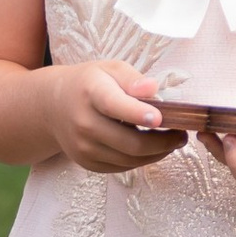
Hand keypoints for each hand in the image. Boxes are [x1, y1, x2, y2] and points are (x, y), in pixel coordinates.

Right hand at [41, 61, 188, 173]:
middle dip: (162, 142)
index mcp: (91, 92)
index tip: (161, 118)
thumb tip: (152, 89)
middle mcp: (84, 123)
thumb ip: (132, 78)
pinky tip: (153, 148)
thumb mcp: (109, 69)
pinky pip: (122, 167)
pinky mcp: (87, 162)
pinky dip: (142, 160)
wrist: (53, 106)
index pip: (114, 106)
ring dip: (157, 153)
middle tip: (182, 135)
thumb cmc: (89, 84)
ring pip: (129, 159)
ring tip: (173, 142)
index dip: (138, 113)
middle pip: (129, 142)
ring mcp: (83, 147)